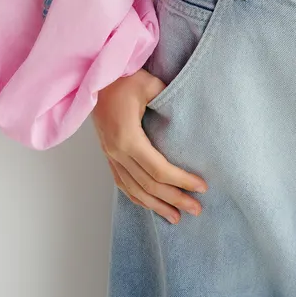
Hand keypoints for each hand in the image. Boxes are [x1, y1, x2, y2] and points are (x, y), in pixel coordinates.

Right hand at [91, 69, 207, 224]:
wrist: (93, 78)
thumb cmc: (122, 78)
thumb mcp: (149, 84)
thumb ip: (168, 99)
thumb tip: (189, 115)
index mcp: (127, 137)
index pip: (159, 169)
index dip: (181, 181)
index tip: (201, 187)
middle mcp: (116, 152)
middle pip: (149, 185)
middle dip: (175, 199)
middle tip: (197, 209)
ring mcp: (110, 155)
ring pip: (134, 190)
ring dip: (157, 205)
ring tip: (177, 218)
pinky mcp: (108, 154)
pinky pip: (123, 183)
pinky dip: (138, 198)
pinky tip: (152, 206)